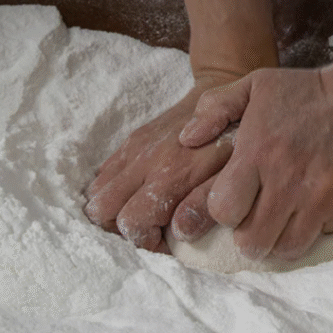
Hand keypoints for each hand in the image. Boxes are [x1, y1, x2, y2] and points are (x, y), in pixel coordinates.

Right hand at [85, 76, 236, 252]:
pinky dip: (113, 189)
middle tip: (151, 228)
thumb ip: (204, 204)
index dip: (146, 240)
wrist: (226, 91)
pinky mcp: (132, 140)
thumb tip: (179, 232)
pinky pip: (103, 172)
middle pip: (101, 210)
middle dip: (121, 227)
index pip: (130, 223)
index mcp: (169, 175)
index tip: (167, 241)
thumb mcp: (232, 176)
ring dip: (114, 208)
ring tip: (144, 211)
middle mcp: (144, 162)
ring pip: (96, 192)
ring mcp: (134, 148)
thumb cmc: (236, 141)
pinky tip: (140, 192)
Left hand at [178, 65, 332, 260]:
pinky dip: (312, 231)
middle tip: (254, 220)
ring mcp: (321, 197)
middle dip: (247, 236)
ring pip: (286, 249)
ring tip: (280, 221)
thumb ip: (215, 108)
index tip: (232, 201)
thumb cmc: (306, 91)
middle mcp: (288, 180)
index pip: (223, 211)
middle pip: (252, 242)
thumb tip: (186, 139)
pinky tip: (311, 210)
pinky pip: (321, 237)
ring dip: (278, 240)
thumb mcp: (255, 85)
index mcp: (258, 152)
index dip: (223, 212)